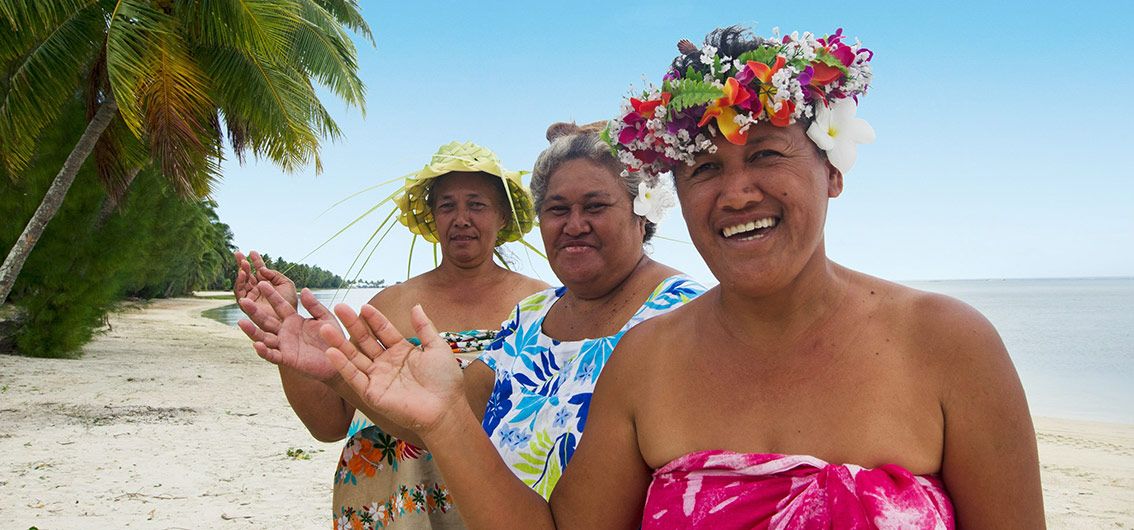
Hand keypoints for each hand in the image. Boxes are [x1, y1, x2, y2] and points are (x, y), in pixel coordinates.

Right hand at [234, 250, 296, 312]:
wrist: (288, 318)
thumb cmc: (290, 303)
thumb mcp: (286, 284)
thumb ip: (275, 274)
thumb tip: (262, 269)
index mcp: (267, 283)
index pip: (259, 270)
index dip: (256, 261)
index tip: (252, 251)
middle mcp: (257, 290)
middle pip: (247, 274)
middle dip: (242, 264)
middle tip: (239, 253)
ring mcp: (251, 297)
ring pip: (242, 282)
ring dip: (241, 272)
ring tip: (243, 264)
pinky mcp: (246, 305)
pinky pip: (240, 293)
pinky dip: (239, 283)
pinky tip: (242, 274)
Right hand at [238, 282, 339, 381]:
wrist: (341, 359)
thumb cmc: (333, 337)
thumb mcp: (325, 318)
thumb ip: (314, 306)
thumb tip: (304, 289)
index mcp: (293, 319)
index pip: (279, 305)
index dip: (271, 295)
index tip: (262, 282)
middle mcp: (285, 332)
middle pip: (265, 321)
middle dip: (254, 311)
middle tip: (242, 300)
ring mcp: (284, 345)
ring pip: (264, 338)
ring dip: (252, 331)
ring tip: (240, 322)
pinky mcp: (287, 359)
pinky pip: (272, 355)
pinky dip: (264, 351)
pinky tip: (256, 345)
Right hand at [322, 304, 464, 434]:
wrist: (445, 409)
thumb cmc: (445, 380)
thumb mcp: (437, 348)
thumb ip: (425, 327)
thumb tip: (416, 305)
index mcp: (401, 351)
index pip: (383, 331)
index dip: (374, 319)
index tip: (363, 306)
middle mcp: (386, 363)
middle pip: (365, 341)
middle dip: (352, 325)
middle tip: (339, 308)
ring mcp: (378, 378)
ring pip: (355, 357)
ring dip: (340, 343)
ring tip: (325, 327)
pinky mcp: (371, 394)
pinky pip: (354, 377)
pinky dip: (342, 365)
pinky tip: (331, 351)